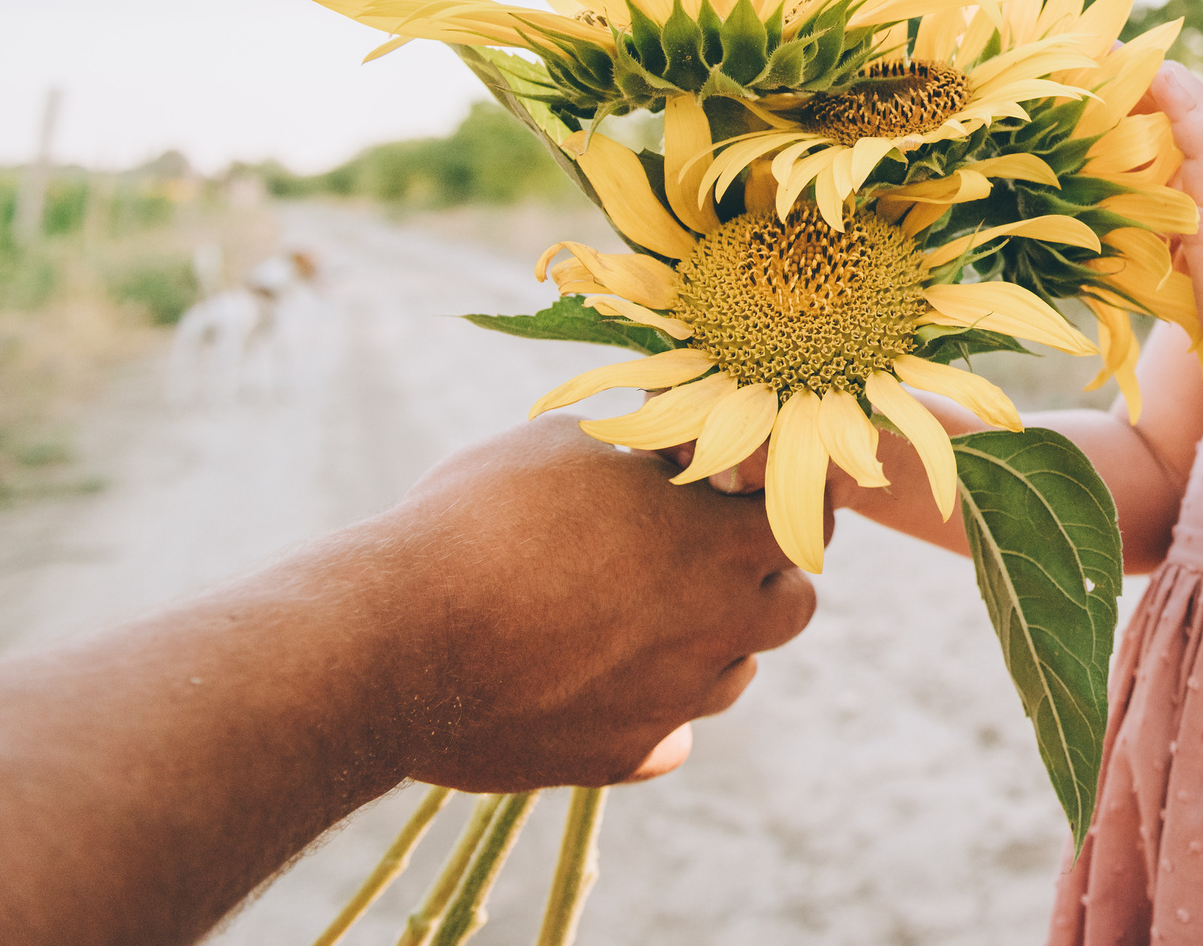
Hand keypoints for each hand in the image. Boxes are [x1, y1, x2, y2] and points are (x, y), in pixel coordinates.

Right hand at [360, 418, 815, 790]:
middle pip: (792, 605)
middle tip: (695, 547)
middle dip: (759, 575)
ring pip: (732, 674)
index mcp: (720, 545)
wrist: (393, 645)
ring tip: (631, 608)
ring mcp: (674, 703)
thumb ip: (642, 452)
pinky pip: (668, 737)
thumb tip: (670, 445)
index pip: (810, 517)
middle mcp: (717, 630)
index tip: (744, 486)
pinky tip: (594, 676)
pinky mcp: (621, 758)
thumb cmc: (481, 520)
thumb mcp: (568, 444)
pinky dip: (647, 707)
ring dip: (705, 641)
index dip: (784, 495)